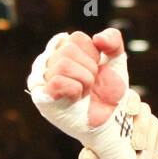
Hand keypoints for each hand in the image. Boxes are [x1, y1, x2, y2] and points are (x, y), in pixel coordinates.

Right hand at [28, 28, 140, 158]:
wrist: (112, 119)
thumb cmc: (109, 91)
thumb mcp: (115, 60)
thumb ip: (112, 40)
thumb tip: (98, 38)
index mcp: (61, 50)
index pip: (76, 38)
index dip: (93, 56)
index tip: (95, 71)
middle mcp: (47, 63)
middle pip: (68, 49)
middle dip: (89, 70)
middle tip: (90, 86)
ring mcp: (42, 81)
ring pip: (63, 64)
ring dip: (84, 81)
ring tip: (85, 93)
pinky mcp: (42, 98)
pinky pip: (57, 81)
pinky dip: (75, 89)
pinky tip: (77, 99)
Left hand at [77, 89, 157, 158]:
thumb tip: (88, 157)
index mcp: (116, 116)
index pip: (123, 98)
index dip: (128, 101)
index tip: (129, 112)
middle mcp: (135, 115)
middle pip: (142, 109)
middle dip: (140, 127)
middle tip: (137, 145)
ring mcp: (151, 123)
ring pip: (154, 123)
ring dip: (149, 143)